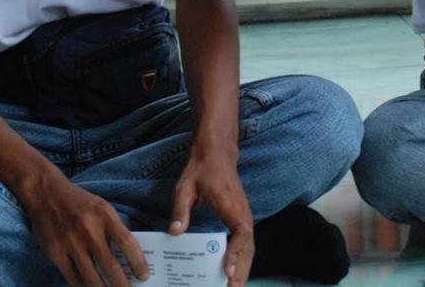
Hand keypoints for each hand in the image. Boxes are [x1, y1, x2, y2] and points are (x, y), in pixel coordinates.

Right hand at [20, 170, 147, 286]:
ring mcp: (70, 243)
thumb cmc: (79, 202)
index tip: (144, 276)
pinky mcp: (55, 253)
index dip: (138, 263)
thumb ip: (114, 228)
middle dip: (123, 285)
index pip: (127, 243)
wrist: (45, 193)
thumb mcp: (102, 207)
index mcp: (104, 215)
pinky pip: (73, 278)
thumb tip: (129, 257)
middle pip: (111, 267)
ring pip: (92, 278)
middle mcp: (88, 230)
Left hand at [169, 144, 252, 286]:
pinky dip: (243, 257)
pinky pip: (246, 241)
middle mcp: (242, 212)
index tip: (228, 270)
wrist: (217, 152)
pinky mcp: (241, 217)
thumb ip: (181, 209)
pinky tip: (234, 270)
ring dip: (244, 266)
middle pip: (249, 245)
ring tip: (235, 286)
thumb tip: (175, 232)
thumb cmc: (201, 168)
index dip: (236, 252)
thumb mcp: (185, 186)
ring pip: (249, 245)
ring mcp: (244, 214)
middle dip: (242, 269)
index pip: (240, 232)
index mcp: (230, 204)